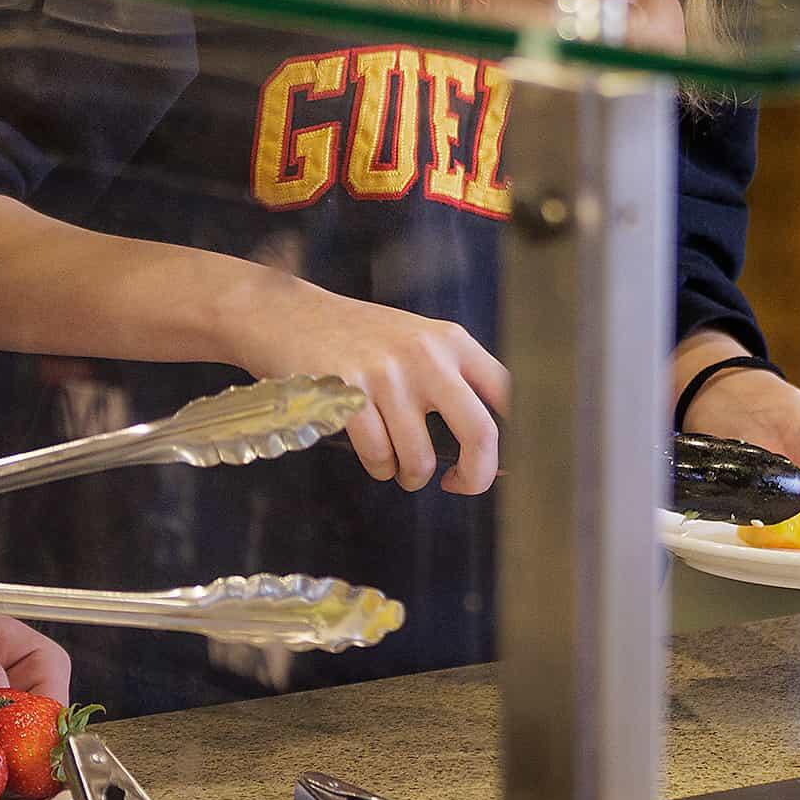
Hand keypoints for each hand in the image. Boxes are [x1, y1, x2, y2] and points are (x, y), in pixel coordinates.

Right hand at [223, 273, 510, 494]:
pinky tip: (374, 455)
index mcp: (452, 341)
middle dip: (475, 475)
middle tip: (460, 484)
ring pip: (420, 457)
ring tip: (399, 465)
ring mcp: (386, 373)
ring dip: (410, 475)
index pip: (507, 394)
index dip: (512, 439)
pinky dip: (378, 467)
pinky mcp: (348, 393)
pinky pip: (378, 456)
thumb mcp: (415, 342)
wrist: (286, 314)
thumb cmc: (357, 338)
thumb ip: (451, 382)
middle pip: (480, 433)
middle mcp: (426, 355)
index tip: (501, 464)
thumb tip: (491, 450)